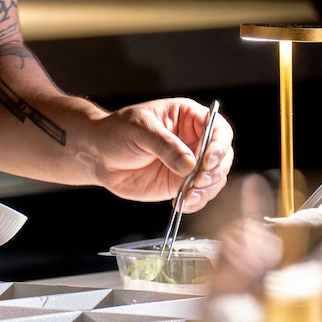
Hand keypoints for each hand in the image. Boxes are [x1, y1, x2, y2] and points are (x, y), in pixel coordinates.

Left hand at [82, 98, 232, 210]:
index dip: (219, 145)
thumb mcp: (139, 129)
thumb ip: (165, 145)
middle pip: (223, 156)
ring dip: (207, 189)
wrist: (98, 154)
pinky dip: (196, 202)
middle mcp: (194, 141)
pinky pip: (199, 195)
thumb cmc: (117, 131)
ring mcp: (189, 164)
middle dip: (215, 171)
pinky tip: (182, 203)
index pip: (218, 129)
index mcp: (188, 117)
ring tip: (188, 195)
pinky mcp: (180, 183)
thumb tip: (189, 164)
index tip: (207, 160)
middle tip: (198, 181)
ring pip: (215, 178)